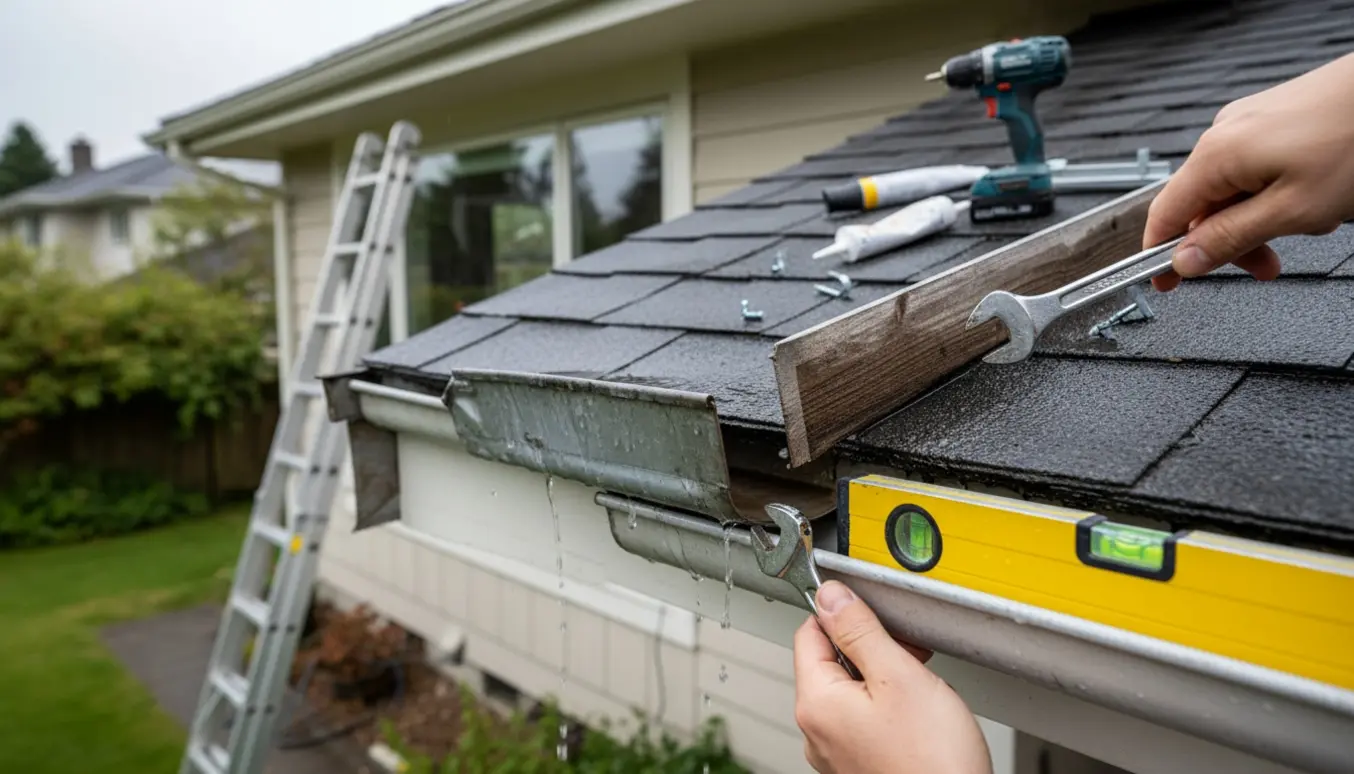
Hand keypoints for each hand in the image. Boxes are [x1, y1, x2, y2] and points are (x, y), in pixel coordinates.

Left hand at [792, 581, 991, 773]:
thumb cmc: (932, 762)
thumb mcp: (900, 675)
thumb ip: (861, 630)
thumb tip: (831, 596)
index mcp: (816, 703)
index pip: (809, 633)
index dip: (843, 616)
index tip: (874, 615)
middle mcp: (818, 730)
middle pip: (833, 662)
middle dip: (873, 650)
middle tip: (910, 658)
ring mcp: (837, 751)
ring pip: (853, 691)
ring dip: (887, 679)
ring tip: (922, 692)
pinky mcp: (859, 764)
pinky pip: (866, 720)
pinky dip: (891, 709)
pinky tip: (920, 717)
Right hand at [1145, 52, 1353, 290]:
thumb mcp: (1291, 210)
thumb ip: (1230, 239)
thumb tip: (1184, 261)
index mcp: (1215, 156)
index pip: (1163, 215)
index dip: (1160, 254)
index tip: (1165, 283)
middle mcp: (1223, 133)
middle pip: (1203, 204)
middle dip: (1231, 241)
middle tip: (1265, 268)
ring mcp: (1248, 121)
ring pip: (1234, 188)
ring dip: (1261, 218)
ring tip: (1307, 226)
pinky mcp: (1273, 117)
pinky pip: (1257, 166)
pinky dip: (1276, 192)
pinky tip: (1312, 195)